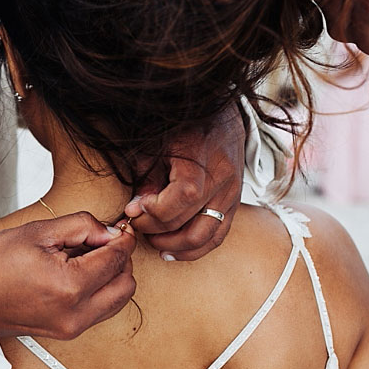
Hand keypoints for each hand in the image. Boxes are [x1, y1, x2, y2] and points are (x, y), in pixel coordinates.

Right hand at [0, 212, 136, 338]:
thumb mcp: (37, 232)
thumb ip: (82, 226)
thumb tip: (109, 231)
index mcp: (70, 286)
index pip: (117, 259)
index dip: (122, 238)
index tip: (118, 228)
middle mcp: (76, 313)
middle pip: (126, 284)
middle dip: (120, 259)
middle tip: (103, 242)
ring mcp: (73, 327)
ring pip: (118, 300)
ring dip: (112, 277)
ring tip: (87, 258)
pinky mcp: (68, 332)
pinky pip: (101, 310)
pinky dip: (100, 291)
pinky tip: (79, 274)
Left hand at [124, 104, 244, 261]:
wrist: (221, 116)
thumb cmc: (182, 128)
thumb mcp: (156, 144)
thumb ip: (147, 177)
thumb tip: (136, 210)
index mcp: (201, 157)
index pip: (183, 196)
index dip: (155, 210)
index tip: (134, 209)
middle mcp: (222, 178)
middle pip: (191, 220)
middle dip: (157, 229)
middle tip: (136, 225)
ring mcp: (232, 193)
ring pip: (206, 236)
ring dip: (176, 246)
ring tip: (153, 242)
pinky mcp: (234, 204)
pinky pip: (218, 236)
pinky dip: (195, 250)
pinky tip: (172, 251)